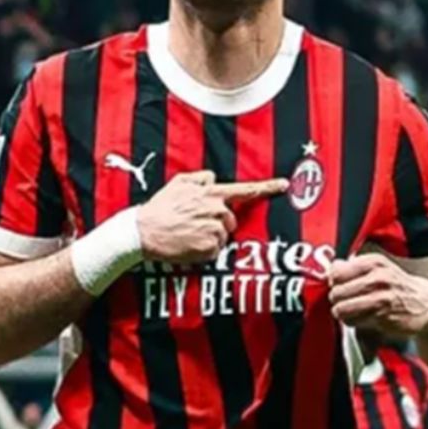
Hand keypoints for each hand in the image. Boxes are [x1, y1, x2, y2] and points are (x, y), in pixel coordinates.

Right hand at [138, 171, 287, 263]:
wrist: (142, 232)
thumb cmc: (158, 208)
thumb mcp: (177, 184)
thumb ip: (199, 178)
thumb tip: (212, 180)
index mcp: (210, 193)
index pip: (244, 190)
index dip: (266, 187)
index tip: (285, 185)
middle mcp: (215, 210)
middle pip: (230, 219)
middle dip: (218, 222)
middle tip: (194, 224)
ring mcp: (214, 230)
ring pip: (223, 235)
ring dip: (210, 236)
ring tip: (188, 234)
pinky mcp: (210, 248)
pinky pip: (215, 250)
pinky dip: (204, 250)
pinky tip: (188, 244)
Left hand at [327, 254, 427, 335]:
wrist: (427, 304)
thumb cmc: (398, 286)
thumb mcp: (380, 268)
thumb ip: (354, 267)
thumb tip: (332, 266)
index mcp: (374, 262)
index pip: (336, 272)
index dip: (336, 282)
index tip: (342, 286)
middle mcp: (377, 277)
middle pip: (336, 292)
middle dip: (338, 300)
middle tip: (348, 301)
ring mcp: (380, 297)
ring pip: (341, 309)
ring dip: (343, 313)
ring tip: (354, 311)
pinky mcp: (381, 317)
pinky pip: (353, 321)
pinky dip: (353, 322)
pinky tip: (363, 319)